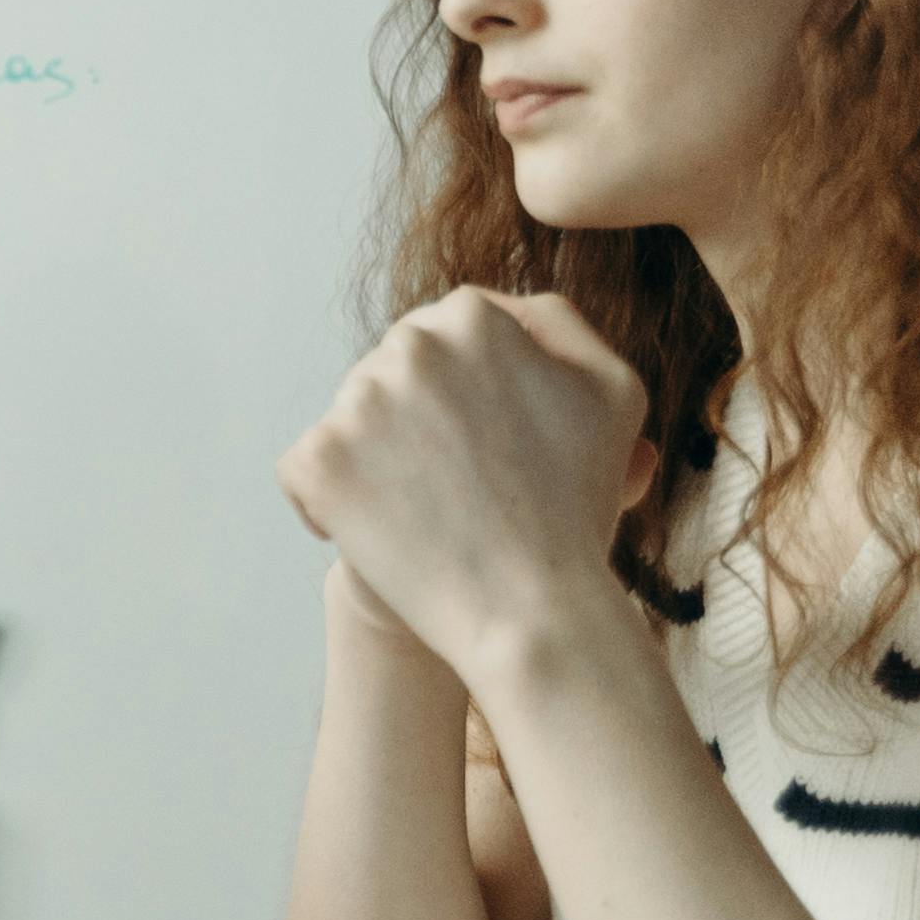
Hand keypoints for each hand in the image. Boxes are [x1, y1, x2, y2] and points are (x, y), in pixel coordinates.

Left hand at [277, 290, 649, 681]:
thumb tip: (510, 309)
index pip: (447, 337)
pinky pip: (306, 471)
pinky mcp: (316, 461)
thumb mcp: (613, 393)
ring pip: (354, 421)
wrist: (530, 610)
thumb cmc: (578, 506)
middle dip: (418, 420)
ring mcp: (355, 404)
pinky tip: (381, 533)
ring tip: (428, 511)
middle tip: (461, 485)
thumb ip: (561, 327)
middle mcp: (407, 346)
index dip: (467, 395)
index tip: (488, 444)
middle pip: (395, 374)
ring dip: (378, 459)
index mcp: (473, 318)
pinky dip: (330, 502)